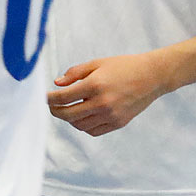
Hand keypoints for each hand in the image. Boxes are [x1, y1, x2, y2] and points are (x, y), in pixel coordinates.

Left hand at [46, 51, 170, 135]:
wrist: (152, 76)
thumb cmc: (123, 66)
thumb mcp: (97, 63)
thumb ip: (75, 73)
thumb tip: (56, 84)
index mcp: (95, 85)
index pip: (63, 97)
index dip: (49, 99)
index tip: (43, 97)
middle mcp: (102, 103)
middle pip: (68, 115)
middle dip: (55, 111)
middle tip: (51, 106)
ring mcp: (111, 115)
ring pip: (80, 125)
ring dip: (69, 119)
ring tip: (68, 109)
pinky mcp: (119, 123)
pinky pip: (93, 131)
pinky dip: (83, 126)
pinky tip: (82, 116)